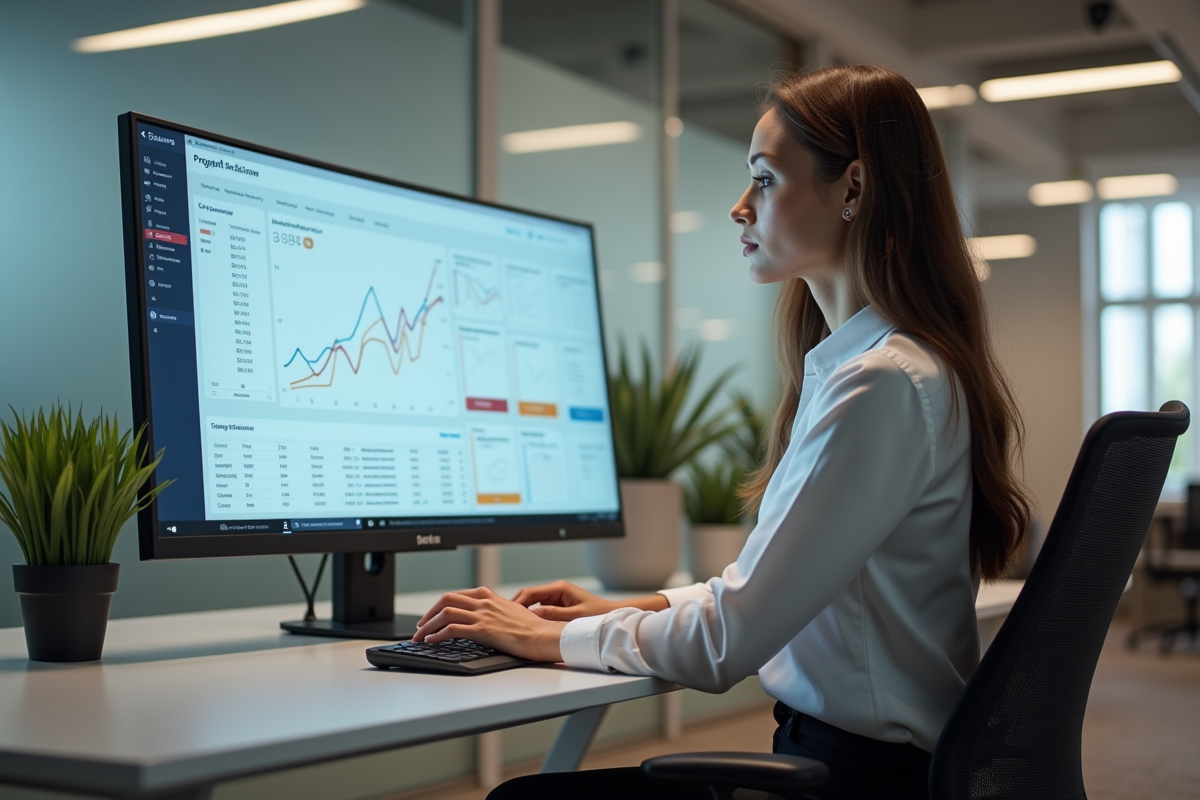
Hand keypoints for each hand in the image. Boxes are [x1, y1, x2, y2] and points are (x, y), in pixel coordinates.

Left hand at [414, 586, 565, 662]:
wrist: (543, 636)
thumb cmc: (532, 629)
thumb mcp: (511, 612)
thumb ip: (495, 611)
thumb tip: (483, 619)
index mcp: (490, 596)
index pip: (457, 595)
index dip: (440, 605)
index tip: (432, 615)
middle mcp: (484, 602)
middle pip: (447, 600)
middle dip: (429, 613)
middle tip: (421, 625)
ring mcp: (483, 615)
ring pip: (446, 613)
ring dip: (428, 625)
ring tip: (420, 636)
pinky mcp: (483, 630)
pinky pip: (453, 629)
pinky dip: (437, 634)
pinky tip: (432, 641)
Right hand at [511, 580, 618, 621]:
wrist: (610, 615)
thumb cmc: (597, 614)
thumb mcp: (574, 616)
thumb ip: (553, 614)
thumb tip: (532, 615)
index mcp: (559, 588)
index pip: (531, 592)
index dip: (518, 602)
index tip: (508, 613)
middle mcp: (556, 590)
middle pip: (529, 596)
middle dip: (517, 606)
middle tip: (506, 619)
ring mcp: (556, 597)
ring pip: (533, 603)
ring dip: (524, 611)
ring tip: (513, 623)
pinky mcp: (557, 605)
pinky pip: (540, 608)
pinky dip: (533, 615)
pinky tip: (527, 625)